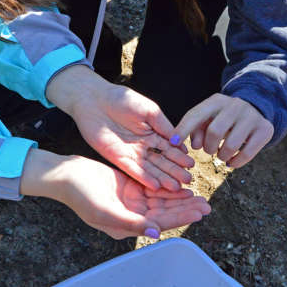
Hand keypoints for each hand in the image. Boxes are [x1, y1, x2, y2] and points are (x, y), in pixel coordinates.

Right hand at [20, 149, 210, 239]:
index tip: (198, 212)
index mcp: (125, 226)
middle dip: (185, 209)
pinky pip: (153, 188)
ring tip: (198, 195)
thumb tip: (155, 231)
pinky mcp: (130, 186)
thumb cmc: (80, 194)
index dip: (179, 218)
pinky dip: (167, 187)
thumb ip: (130, 222)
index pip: (159, 223)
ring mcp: (131, 200)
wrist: (65, 174)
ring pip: (161, 201)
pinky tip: (180, 185)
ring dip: (179, 198)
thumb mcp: (104, 211)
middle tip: (206, 204)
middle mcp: (131, 215)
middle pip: (164, 213)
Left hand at [45, 65, 193, 190]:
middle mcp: (143, 145)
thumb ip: (163, 125)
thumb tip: (179, 139)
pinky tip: (156, 186)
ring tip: (176, 187)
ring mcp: (131, 153)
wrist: (94, 100)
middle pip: (162, 161)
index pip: (169, 147)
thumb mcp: (148, 110)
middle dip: (175, 171)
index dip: (180, 156)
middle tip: (188, 181)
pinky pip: (133, 170)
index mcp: (152, 132)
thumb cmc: (121, 99)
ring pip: (150, 168)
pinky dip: (145, 178)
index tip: (192, 165)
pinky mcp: (118, 158)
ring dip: (163, 178)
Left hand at [174, 93, 272, 167]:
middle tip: (209, 150)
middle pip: (215, 131)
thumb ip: (195, 129)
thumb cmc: (223, 117)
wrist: (256, 109)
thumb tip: (194, 145)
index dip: (183, 130)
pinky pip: (247, 153)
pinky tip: (231, 161)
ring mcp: (252, 116)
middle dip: (208, 147)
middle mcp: (235, 105)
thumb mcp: (208, 118)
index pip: (196, 115)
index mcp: (216, 100)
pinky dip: (235, 162)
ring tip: (221, 154)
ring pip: (231, 145)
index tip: (173, 144)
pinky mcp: (265, 129)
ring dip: (221, 155)